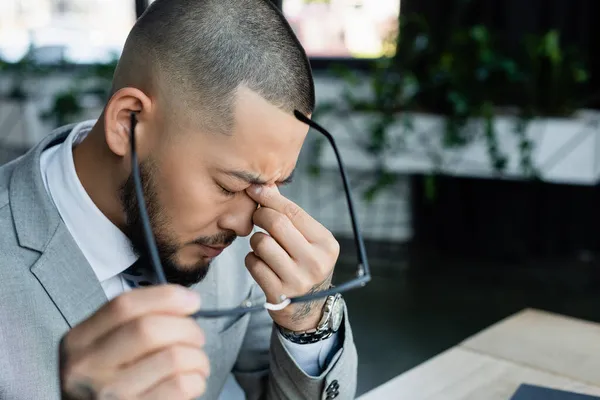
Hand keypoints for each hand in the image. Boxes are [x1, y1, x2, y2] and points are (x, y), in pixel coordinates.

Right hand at [59, 285, 208, 399]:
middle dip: (186, 328)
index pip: (125, 305)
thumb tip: (182, 304)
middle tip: (196, 337)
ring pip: (173, 357)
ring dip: (197, 357)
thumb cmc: (105, 384)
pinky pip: (181, 386)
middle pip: (149, 329)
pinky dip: (196, 380)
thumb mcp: (100, 350)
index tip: (191, 300)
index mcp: (80, 341)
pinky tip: (191, 382)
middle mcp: (89, 367)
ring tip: (196, 363)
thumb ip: (130, 324)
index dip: (166, 297)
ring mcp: (111, 394)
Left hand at [245, 184, 339, 331]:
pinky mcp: (278, 294)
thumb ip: (290, 214)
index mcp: (326, 244)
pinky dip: (252, 259)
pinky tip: (261, 263)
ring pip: (262, 243)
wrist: (308, 310)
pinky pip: (253, 264)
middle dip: (261, 215)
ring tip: (263, 246)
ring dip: (256, 241)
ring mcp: (297, 280)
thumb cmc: (305, 265)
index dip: (271, 198)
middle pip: (276, 223)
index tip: (256, 189)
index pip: (294, 212)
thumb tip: (267, 185)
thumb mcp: (308, 241)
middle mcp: (315, 262)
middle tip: (257, 216)